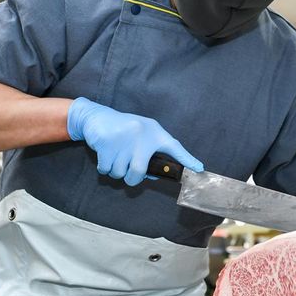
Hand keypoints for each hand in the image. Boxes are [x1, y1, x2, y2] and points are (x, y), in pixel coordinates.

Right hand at [67, 97, 202, 185]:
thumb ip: (149, 153)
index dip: (186, 158)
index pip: (173, 146)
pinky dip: (104, 168)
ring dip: (115, 172)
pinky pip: (106, 169)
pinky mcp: (106, 144)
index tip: (199, 168)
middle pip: (138, 172)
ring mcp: (122, 139)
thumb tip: (155, 176)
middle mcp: (141, 134)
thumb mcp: (140, 135)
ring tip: (115, 157)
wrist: (96, 116)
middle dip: (132, 179)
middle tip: (129, 174)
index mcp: (153, 132)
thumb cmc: (122, 129)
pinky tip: (105, 155)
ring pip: (120, 173)